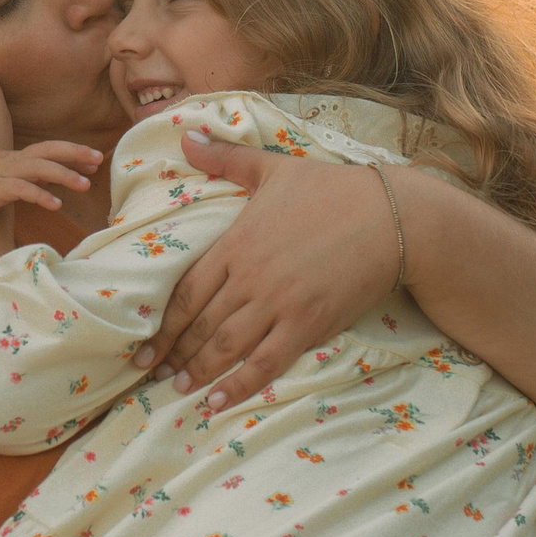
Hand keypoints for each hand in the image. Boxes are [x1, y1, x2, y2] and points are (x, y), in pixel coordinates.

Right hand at [0, 137, 99, 214]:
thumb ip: (10, 178)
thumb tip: (32, 187)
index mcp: (10, 158)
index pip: (46, 150)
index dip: (70, 152)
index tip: (93, 157)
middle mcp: (10, 162)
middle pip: (49, 152)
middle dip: (76, 154)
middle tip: (99, 159)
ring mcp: (2, 173)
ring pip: (40, 169)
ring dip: (65, 175)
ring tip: (86, 185)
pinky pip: (21, 190)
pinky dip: (40, 196)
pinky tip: (56, 205)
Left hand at [133, 129, 402, 411]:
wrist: (392, 217)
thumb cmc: (332, 190)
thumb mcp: (273, 168)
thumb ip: (225, 158)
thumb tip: (185, 134)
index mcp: (236, 243)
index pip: (185, 290)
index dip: (161, 322)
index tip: (143, 344)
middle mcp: (250, 278)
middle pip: (199, 324)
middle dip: (172, 351)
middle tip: (150, 372)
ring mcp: (278, 304)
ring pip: (225, 346)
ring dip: (198, 370)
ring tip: (178, 389)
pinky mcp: (307, 325)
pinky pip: (265, 363)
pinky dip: (238, 385)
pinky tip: (218, 402)